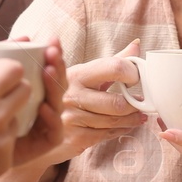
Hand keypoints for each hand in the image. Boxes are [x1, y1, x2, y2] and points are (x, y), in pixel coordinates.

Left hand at [9, 38, 68, 169]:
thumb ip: (0, 61)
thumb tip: (23, 37)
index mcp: (28, 90)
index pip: (46, 70)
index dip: (52, 55)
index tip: (50, 41)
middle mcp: (39, 106)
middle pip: (56, 85)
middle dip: (57, 66)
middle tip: (52, 52)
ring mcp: (41, 126)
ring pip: (57, 105)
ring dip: (55, 87)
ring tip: (48, 71)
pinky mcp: (40, 146)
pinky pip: (53, 133)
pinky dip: (51, 120)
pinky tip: (44, 107)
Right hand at [26, 38, 147, 169]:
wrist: (38, 131)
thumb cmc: (66, 97)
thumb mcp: (83, 75)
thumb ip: (111, 61)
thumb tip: (137, 43)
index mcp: (76, 74)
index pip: (114, 67)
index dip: (132, 73)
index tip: (137, 78)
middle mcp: (72, 95)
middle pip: (118, 102)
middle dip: (136, 104)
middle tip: (143, 102)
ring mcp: (73, 118)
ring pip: (116, 120)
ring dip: (133, 119)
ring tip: (140, 114)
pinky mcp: (77, 138)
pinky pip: (109, 134)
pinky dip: (122, 129)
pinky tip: (127, 125)